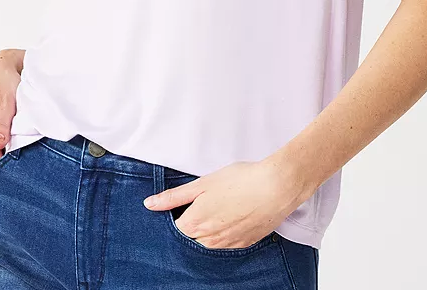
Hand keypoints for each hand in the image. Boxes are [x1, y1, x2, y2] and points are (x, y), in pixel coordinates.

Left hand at [143, 158, 304, 249]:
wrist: (276, 188)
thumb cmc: (239, 180)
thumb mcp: (202, 183)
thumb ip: (174, 196)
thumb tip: (150, 205)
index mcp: (195, 224)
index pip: (174, 230)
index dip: (175, 217)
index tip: (180, 206)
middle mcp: (209, 241)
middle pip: (191, 239)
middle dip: (191, 226)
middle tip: (203, 205)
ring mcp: (228, 245)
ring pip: (208, 244)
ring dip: (208, 231)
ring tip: (220, 208)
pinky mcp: (244, 244)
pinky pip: (227, 245)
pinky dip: (225, 233)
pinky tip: (233, 216)